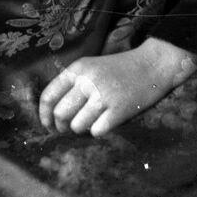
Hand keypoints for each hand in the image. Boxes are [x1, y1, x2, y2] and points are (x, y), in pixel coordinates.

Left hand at [38, 37, 196, 137]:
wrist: (153, 65)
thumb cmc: (119, 69)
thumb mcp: (91, 67)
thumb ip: (72, 85)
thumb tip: (53, 114)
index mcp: (78, 69)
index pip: (49, 96)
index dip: (44, 115)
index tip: (47, 124)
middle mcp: (88, 81)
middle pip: (61, 114)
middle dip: (61, 126)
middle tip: (68, 128)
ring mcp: (103, 96)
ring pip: (77, 126)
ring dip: (81, 129)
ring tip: (91, 121)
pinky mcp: (118, 110)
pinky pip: (96, 131)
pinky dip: (98, 130)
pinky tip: (106, 121)